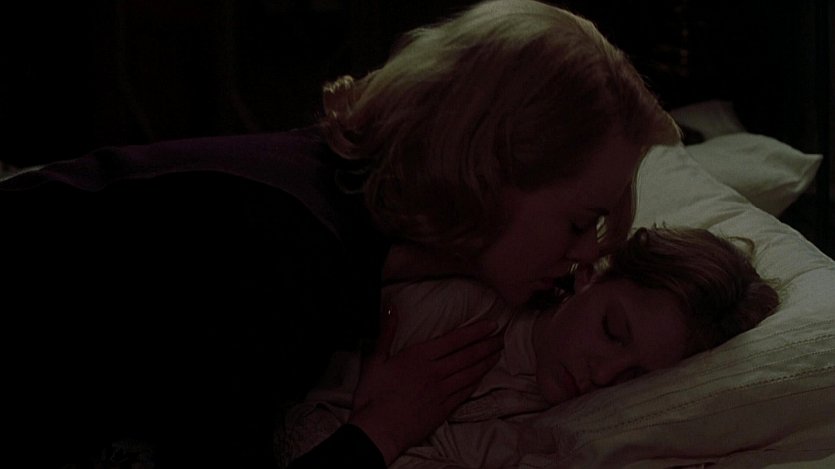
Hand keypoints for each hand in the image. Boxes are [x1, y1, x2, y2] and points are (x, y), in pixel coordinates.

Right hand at [348, 308, 502, 463]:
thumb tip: (392, 308)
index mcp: (420, 357)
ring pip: (470, 373)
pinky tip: (482, 376)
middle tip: (501, 336)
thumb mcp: (375, 360)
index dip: (476, 331)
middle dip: (487, 344)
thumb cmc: (373, 396)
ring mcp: (442, 392)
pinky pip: (465, 392)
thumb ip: (386, 332)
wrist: (379, 430)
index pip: (455, 340)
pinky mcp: (444, 409)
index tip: (491, 325)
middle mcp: (435, 372)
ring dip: (486, 361)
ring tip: (497, 352)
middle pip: (468, 355)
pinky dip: (477, 382)